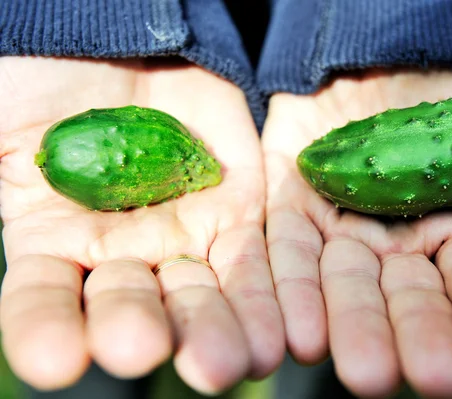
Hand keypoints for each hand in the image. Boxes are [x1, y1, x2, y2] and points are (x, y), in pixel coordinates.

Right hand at [0, 57, 284, 392]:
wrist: (130, 44)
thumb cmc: (52, 79)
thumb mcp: (9, 122)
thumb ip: (5, 166)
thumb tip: (3, 184)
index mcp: (56, 245)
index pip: (44, 301)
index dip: (46, 331)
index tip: (57, 362)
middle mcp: (123, 254)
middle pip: (134, 306)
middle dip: (143, 330)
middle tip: (150, 353)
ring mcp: (184, 236)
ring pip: (200, 294)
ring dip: (215, 328)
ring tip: (232, 361)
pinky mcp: (239, 214)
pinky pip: (255, 258)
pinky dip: (267, 294)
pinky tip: (283, 331)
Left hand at [262, 68, 451, 397]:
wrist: (383, 57)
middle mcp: (395, 249)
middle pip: (404, 298)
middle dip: (413, 335)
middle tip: (425, 376)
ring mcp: (341, 234)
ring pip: (343, 286)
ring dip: (350, 327)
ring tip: (358, 368)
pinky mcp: (291, 212)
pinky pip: (286, 254)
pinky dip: (290, 291)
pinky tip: (297, 333)